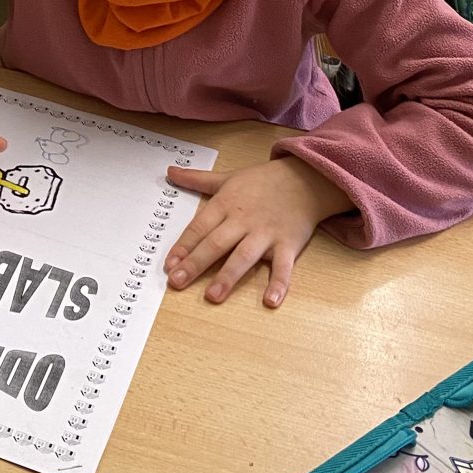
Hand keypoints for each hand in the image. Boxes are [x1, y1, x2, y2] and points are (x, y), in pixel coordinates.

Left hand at [163, 158, 352, 306]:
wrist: (304, 178)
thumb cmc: (262, 181)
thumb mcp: (227, 177)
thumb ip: (197, 179)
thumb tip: (170, 171)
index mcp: (226, 204)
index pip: (199, 227)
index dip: (183, 246)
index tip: (168, 265)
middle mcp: (243, 220)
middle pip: (216, 243)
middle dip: (195, 264)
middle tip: (177, 283)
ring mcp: (266, 233)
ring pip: (244, 256)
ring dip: (228, 276)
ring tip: (212, 296)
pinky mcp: (288, 244)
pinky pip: (283, 266)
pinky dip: (279, 284)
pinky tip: (270, 301)